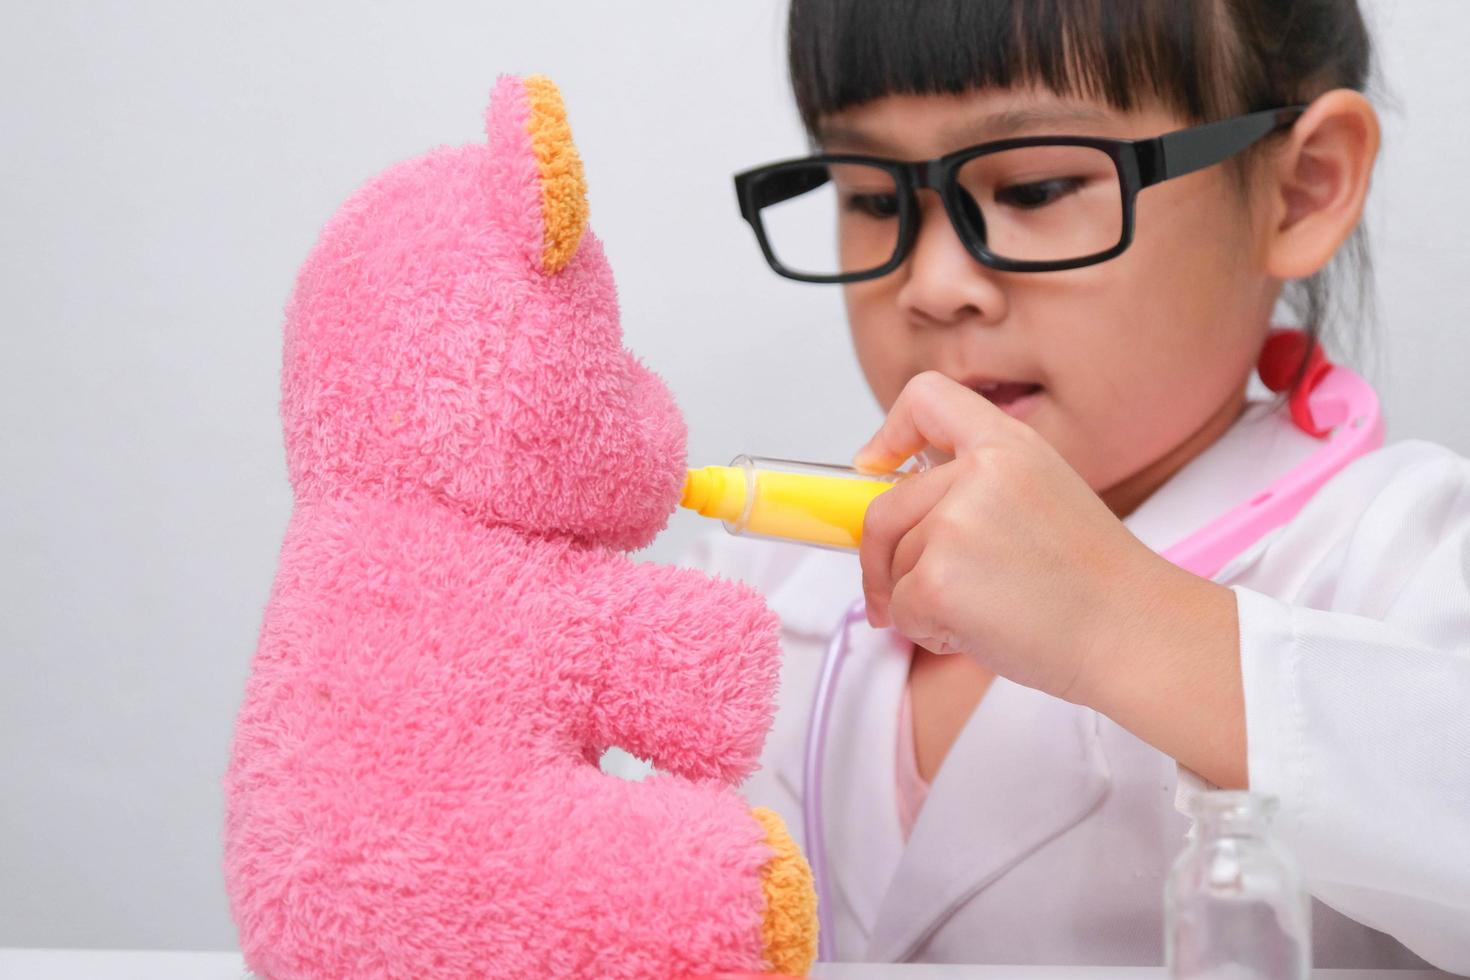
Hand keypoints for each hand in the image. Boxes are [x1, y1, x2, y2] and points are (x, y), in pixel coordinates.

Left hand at [854, 371, 1178, 706]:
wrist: (1133, 635)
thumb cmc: (1094, 583)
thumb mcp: (1042, 494)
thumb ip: (976, 484)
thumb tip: (899, 501)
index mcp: (1008, 445)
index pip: (926, 397)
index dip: (889, 430)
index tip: (876, 466)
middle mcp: (978, 473)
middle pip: (884, 507)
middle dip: (880, 558)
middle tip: (894, 594)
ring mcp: (954, 525)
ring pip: (893, 565)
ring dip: (918, 601)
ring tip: (985, 612)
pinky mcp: (937, 580)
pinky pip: (899, 609)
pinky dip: (927, 633)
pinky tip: (982, 633)